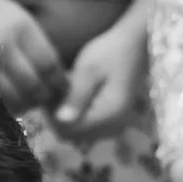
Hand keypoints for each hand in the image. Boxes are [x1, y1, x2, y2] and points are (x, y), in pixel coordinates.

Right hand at [0, 0, 67, 114]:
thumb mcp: (16, 16)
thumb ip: (36, 44)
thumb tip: (58, 76)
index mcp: (20, 26)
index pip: (49, 64)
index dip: (59, 83)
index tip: (62, 89)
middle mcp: (3, 42)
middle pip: (34, 84)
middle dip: (44, 97)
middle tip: (47, 100)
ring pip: (14, 96)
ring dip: (26, 104)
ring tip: (29, 102)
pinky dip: (5, 104)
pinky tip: (9, 100)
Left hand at [53, 14, 146, 142]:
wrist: (135, 46)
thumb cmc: (111, 52)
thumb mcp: (89, 70)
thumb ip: (76, 96)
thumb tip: (60, 120)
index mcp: (110, 115)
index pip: (69, 129)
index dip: (51, 114)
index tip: (47, 91)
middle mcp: (114, 127)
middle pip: (71, 135)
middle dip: (57, 116)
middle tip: (53, 89)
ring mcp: (113, 127)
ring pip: (76, 133)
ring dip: (65, 115)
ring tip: (64, 90)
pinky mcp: (111, 123)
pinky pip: (85, 128)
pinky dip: (75, 115)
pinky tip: (74, 96)